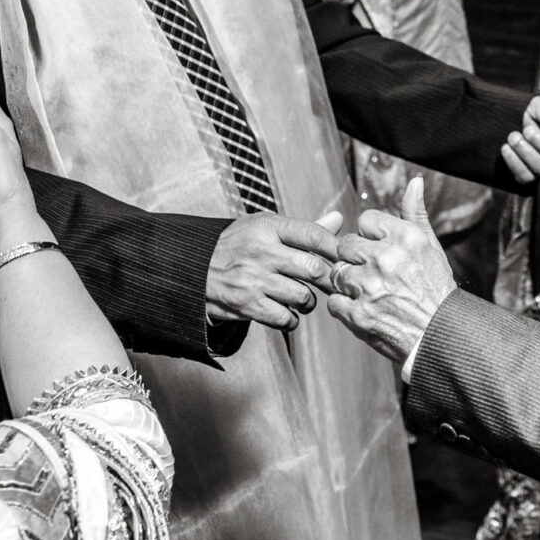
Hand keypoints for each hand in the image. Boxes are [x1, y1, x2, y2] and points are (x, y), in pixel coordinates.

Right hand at [205, 209, 341, 331]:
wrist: (194, 271)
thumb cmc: (238, 246)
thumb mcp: (264, 228)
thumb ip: (303, 229)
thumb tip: (338, 220)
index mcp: (267, 227)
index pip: (313, 235)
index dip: (336, 248)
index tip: (344, 257)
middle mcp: (261, 252)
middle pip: (314, 269)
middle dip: (327, 279)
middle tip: (330, 283)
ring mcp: (254, 280)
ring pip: (303, 296)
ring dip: (308, 301)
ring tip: (300, 296)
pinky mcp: (248, 306)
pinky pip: (287, 318)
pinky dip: (291, 319)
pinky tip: (285, 311)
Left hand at [325, 176, 455, 364]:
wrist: (441, 338)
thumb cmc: (436, 290)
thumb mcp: (431, 247)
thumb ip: (415, 213)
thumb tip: (415, 181)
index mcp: (405, 238)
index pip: (365, 220)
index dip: (370, 237)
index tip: (381, 251)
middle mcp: (386, 258)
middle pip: (345, 245)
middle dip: (355, 260)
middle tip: (374, 276)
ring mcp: (369, 287)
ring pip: (337, 273)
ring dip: (349, 284)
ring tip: (372, 295)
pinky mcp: (358, 314)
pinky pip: (334, 302)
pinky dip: (346, 308)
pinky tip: (367, 311)